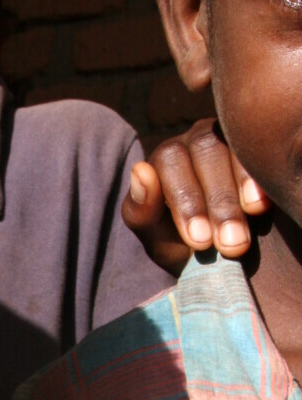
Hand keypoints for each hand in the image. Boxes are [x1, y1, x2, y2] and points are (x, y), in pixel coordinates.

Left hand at [121, 119, 269, 277]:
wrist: (229, 262)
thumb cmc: (187, 249)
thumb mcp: (159, 240)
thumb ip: (141, 211)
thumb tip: (140, 169)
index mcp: (167, 159)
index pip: (170, 160)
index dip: (186, 199)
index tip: (200, 241)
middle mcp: (198, 140)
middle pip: (205, 149)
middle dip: (217, 200)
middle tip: (228, 244)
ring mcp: (233, 137)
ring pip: (233, 147)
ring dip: (237, 193)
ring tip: (242, 237)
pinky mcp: (259, 148)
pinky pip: (260, 150)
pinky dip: (258, 180)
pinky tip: (260, 209)